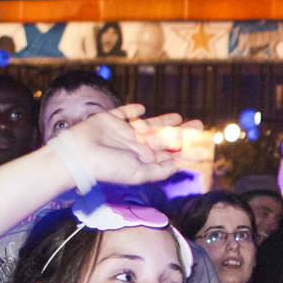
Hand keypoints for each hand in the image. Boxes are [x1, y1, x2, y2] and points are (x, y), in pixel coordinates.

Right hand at [67, 104, 205, 187]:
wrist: (78, 156)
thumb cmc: (108, 168)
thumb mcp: (139, 173)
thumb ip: (160, 169)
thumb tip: (180, 166)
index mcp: (143, 160)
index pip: (169, 156)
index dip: (186, 153)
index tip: (204, 151)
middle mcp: (135, 147)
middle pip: (163, 139)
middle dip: (181, 133)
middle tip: (199, 125)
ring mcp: (122, 133)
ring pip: (148, 125)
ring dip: (163, 122)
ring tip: (178, 117)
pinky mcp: (109, 120)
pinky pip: (122, 114)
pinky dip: (132, 110)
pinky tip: (142, 109)